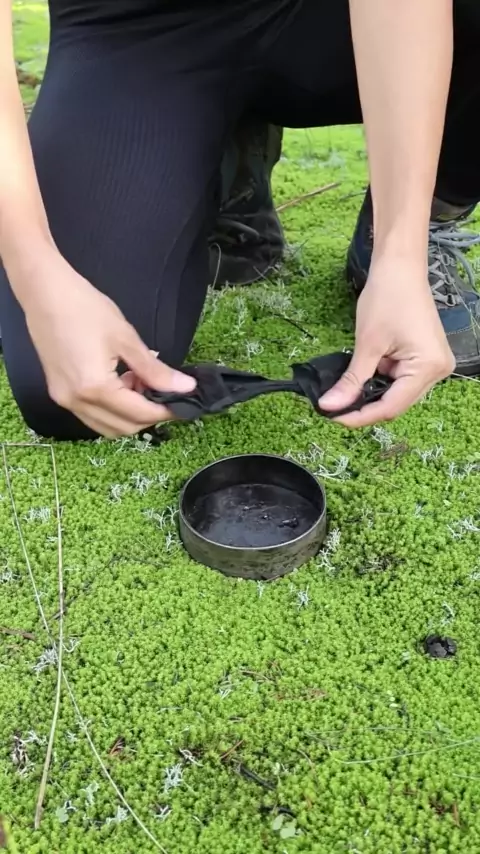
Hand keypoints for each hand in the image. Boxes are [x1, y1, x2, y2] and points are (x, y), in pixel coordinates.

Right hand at [21, 250, 195, 436]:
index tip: (184, 402)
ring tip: (141, 384)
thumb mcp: (126, 338)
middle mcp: (76, 402)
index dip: (166, 411)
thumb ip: (155, 370)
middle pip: (123, 428)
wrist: (45, 293)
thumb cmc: (85, 308)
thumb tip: (185, 387)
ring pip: (107, 427)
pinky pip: (92, 415)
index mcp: (94, 388)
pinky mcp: (59, 394)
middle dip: (148, 416)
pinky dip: (112, 409)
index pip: (139, 414)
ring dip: (130, 415)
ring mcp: (65, 400)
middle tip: (164, 391)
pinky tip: (122, 383)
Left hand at [318, 255, 454, 426]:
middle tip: (334, 408)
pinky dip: (379, 380)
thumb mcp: (366, 344)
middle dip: (365, 406)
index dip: (360, 416)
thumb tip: (330, 406)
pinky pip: (400, 379)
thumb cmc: (387, 297)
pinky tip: (362, 377)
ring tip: (345, 392)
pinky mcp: (425, 358)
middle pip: (397, 403)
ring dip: (372, 393)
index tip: (333, 417)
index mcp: (428, 367)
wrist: (399, 267)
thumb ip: (351, 380)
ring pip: (397, 393)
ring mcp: (433, 364)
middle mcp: (438, 370)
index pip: (391, 406)